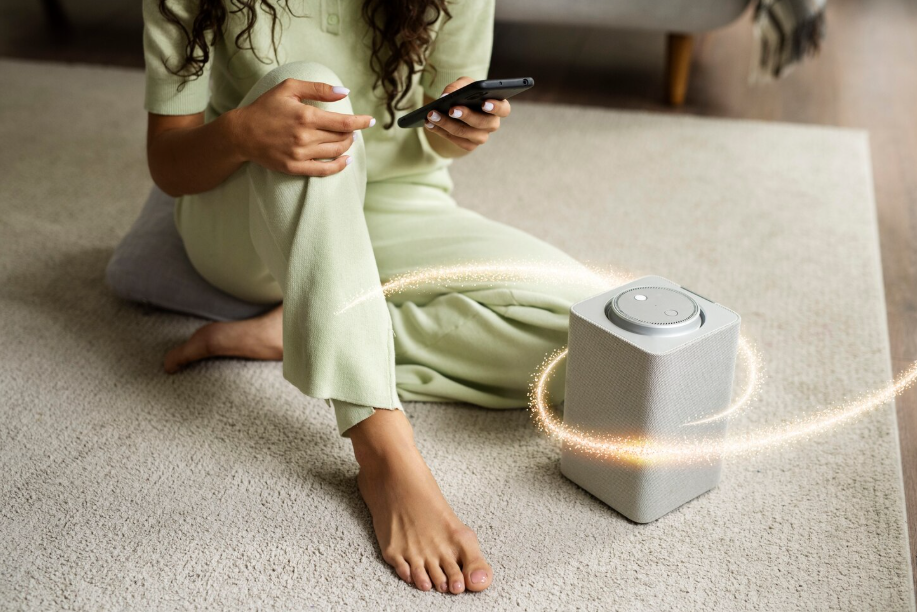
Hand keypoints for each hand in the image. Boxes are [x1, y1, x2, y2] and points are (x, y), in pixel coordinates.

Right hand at [229, 78, 374, 175]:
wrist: (241, 133)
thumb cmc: (265, 107)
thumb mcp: (289, 89)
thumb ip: (318, 89)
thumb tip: (344, 92)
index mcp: (306, 116)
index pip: (344, 122)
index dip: (361, 122)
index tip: (370, 121)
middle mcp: (305, 137)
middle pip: (341, 138)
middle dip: (351, 133)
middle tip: (351, 129)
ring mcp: (300, 155)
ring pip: (335, 153)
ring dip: (346, 146)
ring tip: (346, 140)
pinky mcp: (294, 168)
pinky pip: (324, 171)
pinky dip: (339, 166)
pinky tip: (345, 160)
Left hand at [423, 77, 510, 151]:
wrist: (458, 108)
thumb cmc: (466, 93)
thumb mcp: (463, 84)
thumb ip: (457, 86)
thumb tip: (445, 97)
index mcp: (498, 107)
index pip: (503, 109)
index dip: (496, 107)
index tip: (484, 103)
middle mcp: (492, 124)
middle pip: (483, 123)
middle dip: (466, 116)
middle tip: (451, 110)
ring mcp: (482, 136)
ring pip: (466, 133)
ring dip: (447, 124)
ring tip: (431, 115)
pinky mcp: (469, 145)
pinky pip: (456, 141)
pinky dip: (441, 131)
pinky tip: (429, 124)